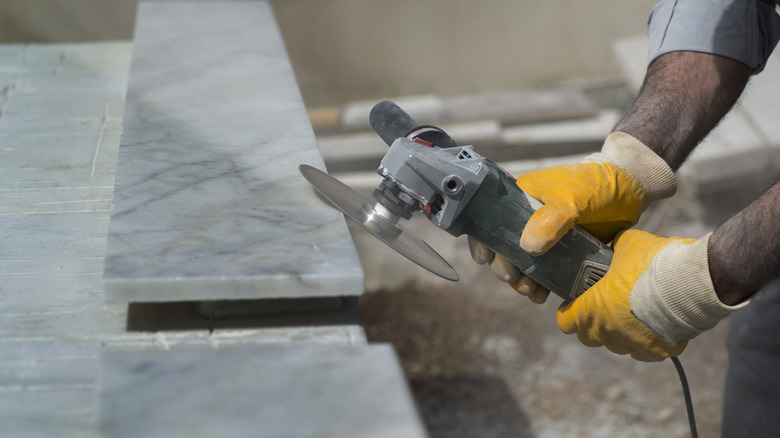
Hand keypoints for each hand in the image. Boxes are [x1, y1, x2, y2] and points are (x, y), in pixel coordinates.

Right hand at [469, 132, 675, 300]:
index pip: (490, 220)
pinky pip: (546, 274)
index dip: (483, 240)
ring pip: (524, 265)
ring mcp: (546, 239)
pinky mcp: (563, 254)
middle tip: (512, 278)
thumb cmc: (595, 184)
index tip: (485, 259)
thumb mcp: (571, 197)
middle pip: (504, 249)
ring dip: (522, 280)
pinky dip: (542, 286)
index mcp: (521, 199)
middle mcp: (528, 220)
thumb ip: (550, 220)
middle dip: (505, 267)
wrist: (629, 191)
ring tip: (530, 291)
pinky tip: (544, 296)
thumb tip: (527, 248)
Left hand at [557, 229, 747, 361]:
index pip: (566, 322)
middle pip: (589, 337)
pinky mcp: (658, 351)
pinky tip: (653, 325)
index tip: (574, 304)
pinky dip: (646, 340)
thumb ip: (615, 248)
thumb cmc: (652, 263)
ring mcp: (633, 345)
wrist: (690, 283)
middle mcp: (608, 332)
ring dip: (619, 333)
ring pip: (617, 345)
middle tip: (603, 307)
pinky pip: (645, 351)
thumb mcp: (627, 244)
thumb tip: (616, 245)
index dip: (568, 313)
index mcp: (592, 309)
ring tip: (631, 314)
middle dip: (592, 324)